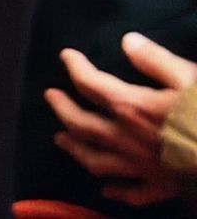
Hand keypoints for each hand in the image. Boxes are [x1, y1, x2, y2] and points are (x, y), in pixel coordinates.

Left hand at [46, 33, 194, 205]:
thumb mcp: (189, 78)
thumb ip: (156, 60)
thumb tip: (127, 40)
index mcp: (132, 108)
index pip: (91, 84)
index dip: (75, 67)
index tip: (66, 56)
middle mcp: (127, 139)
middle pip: (82, 125)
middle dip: (62, 109)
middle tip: (50, 97)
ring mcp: (141, 167)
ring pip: (97, 161)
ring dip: (76, 149)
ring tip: (61, 139)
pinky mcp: (160, 188)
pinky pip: (131, 193)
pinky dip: (116, 191)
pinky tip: (106, 190)